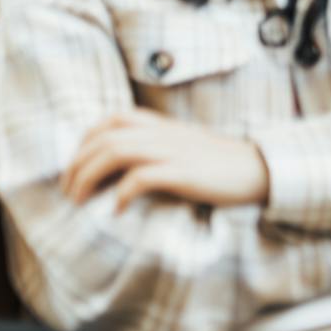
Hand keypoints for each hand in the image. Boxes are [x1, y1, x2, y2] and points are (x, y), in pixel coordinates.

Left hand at [62, 108, 268, 212]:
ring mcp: (173, 151)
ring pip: (115, 152)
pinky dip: (121, 194)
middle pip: (104, 137)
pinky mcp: (183, 173)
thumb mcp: (186, 146)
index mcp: (162, 125)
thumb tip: (125, 167)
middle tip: (68, 192)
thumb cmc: (223, 164)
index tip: (75, 166)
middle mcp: (163, 133)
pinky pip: (140, 178)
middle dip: (76, 165)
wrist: (262, 169)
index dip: (85, 140)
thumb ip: (159, 147)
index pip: (111, 119)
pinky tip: (116, 211)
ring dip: (88, 177)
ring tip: (79, 201)